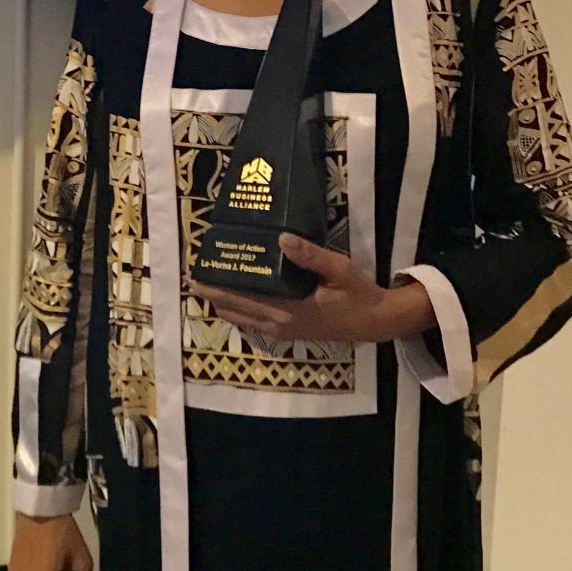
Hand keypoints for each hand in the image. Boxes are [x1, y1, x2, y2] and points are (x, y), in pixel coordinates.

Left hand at [190, 232, 435, 345]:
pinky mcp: (288, 332)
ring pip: (242, 320)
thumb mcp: (338, 269)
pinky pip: (254, 325)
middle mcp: (279, 324)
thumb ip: (310, 255)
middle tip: (196, 277)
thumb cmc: (357, 294)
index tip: (198, 275)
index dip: (217, 287)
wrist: (375, 322)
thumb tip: (281, 238)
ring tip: (208, 287)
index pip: (242, 298)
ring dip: (224, 304)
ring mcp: (283, 332)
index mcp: (288, 309)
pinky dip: (239, 313)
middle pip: (235, 311)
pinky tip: (232, 301)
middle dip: (214, 295)